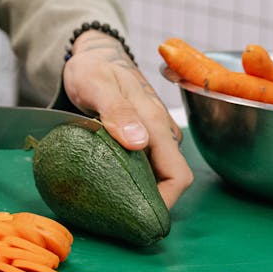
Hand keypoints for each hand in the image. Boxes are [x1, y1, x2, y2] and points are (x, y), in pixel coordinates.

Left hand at [62, 32, 192, 208]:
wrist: (95, 55)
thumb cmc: (94, 69)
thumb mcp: (98, 85)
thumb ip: (117, 111)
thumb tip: (139, 143)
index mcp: (156, 122)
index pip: (178, 175)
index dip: (165, 201)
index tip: (138, 215)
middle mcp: (161, 132)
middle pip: (170, 180)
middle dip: (150, 202)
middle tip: (117, 216)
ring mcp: (154, 136)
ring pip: (157, 174)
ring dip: (139, 190)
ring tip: (109, 202)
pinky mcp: (144, 138)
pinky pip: (146, 166)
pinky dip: (132, 178)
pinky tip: (110, 184)